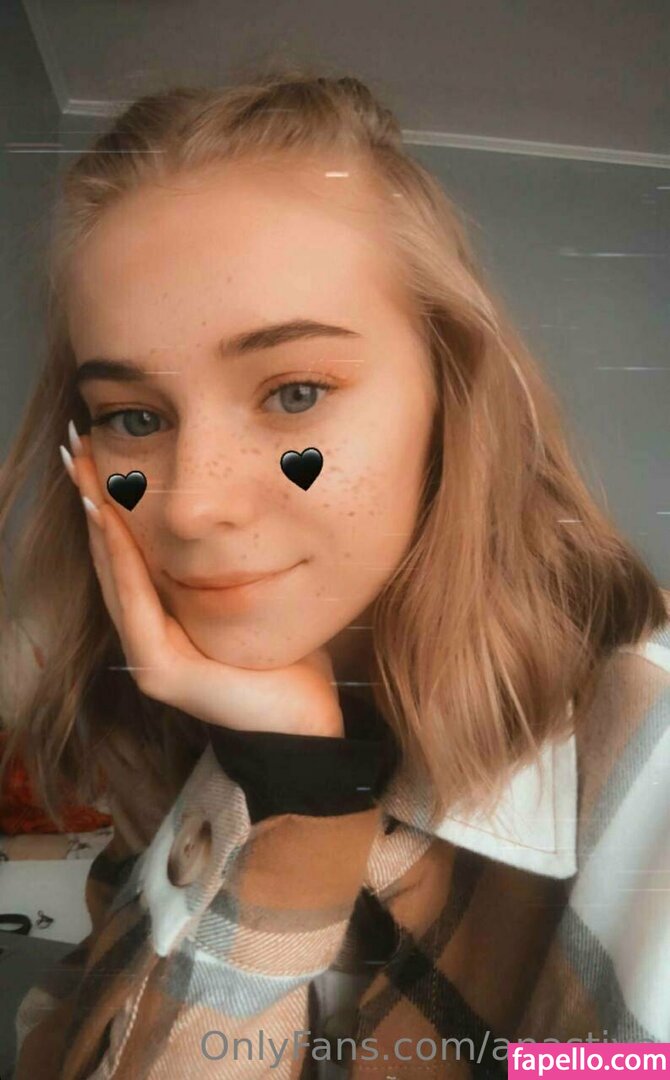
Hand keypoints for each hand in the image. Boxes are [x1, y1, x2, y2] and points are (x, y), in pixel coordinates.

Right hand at [62, 432, 343, 736]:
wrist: (306, 719)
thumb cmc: (289, 657)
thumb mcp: (253, 597)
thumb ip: (232, 565)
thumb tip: (238, 511)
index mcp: (166, 619)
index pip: (129, 554)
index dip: (110, 505)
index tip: (99, 455)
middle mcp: (148, 636)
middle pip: (111, 558)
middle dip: (93, 501)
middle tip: (77, 449)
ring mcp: (148, 656)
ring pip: (115, 576)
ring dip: (98, 522)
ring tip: (85, 475)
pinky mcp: (160, 671)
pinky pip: (136, 606)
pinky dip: (122, 561)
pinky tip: (109, 521)